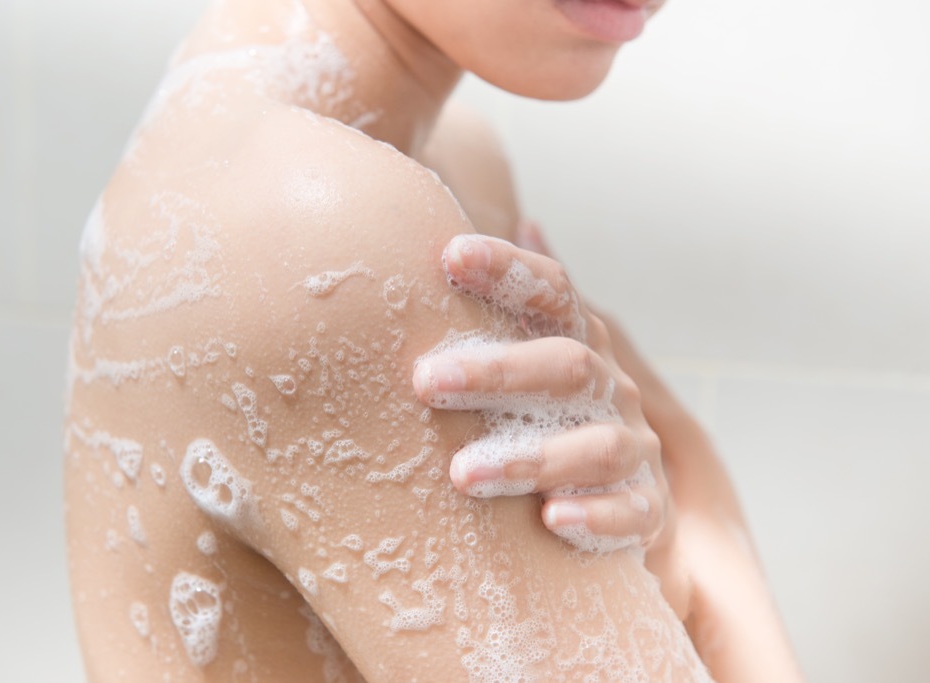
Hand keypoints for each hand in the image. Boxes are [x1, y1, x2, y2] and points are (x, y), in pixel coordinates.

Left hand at [412, 225, 670, 555]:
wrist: (625, 499)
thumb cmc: (558, 419)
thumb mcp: (546, 355)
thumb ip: (531, 303)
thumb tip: (525, 221)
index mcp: (582, 346)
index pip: (554, 295)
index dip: (509, 271)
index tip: (450, 256)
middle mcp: (613, 390)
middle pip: (568, 367)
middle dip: (499, 372)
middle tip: (424, 382)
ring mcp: (634, 450)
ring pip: (596, 446)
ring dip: (531, 458)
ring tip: (462, 473)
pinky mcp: (647, 509)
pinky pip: (630, 513)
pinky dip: (595, 516)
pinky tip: (551, 520)